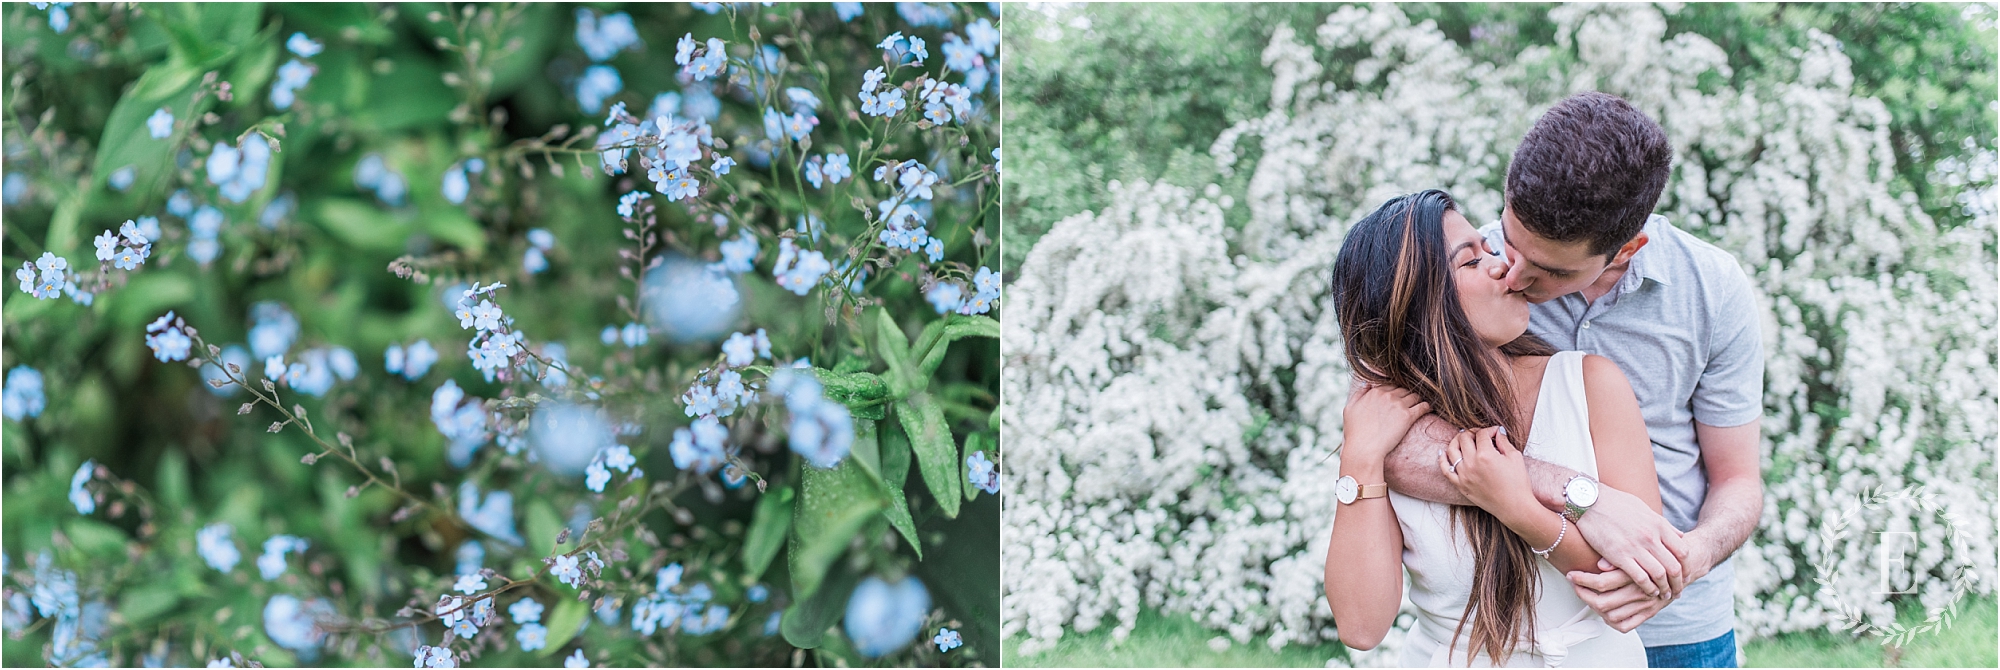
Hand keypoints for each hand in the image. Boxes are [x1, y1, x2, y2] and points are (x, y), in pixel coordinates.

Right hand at [1341, 384, 1430, 463]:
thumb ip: (1358, 393)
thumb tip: (1368, 384)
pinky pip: (1423, 406)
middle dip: (1406, 395)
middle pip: (1403, 389)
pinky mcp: (1408, 416)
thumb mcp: (1349, 409)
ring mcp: (1398, 405)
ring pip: (1414, 396)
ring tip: (1420, 405)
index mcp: (1375, 392)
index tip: (1397, 399)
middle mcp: (1387, 395)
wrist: (1364, 449)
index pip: (1390, 386)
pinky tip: (1428, 409)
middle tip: (1410, 403)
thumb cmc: (1355, 432)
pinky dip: (1427, 406)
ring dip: (1417, 400)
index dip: (1394, 392)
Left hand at [1440, 427, 1532, 514]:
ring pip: (1451, 450)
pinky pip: (1446, 470)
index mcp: (1486, 455)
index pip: (1482, 434)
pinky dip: (1442, 460)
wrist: (1514, 506)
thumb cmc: (1518, 483)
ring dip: (1456, 441)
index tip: (1495, 433)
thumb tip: (1497, 432)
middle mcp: (1471, 463)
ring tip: (1462, 439)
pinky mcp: (1460, 485)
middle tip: (1479, 435)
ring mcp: (1464, 475)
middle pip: (1464, 438)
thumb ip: (1504, 441)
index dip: (1489, 430)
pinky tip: (1443, 453)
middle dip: (1472, 432)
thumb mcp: (1515, 457)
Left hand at [1568, 560, 1677, 631]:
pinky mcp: (1649, 613)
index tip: (1571, 575)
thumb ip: (1617, 556)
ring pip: (1611, 616)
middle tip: (1574, 585)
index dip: (1582, 580)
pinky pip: (1626, 626)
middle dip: (1583, 595)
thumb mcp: (1637, 547)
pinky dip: (1611, 622)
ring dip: (1595, 608)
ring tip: (1585, 596)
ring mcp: (1645, 604)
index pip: (1602, 582)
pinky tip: (1604, 612)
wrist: (1683, 563)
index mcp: (1635, 573)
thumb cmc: (1655, 552)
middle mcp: (1640, 591)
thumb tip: (1599, 564)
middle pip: (1602, 603)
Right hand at [1572, 488, 1690, 597]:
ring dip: (1665, 589)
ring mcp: (1636, 547)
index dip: (1687, 567)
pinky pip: (1640, 578)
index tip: (1684, 575)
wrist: (1589, 501)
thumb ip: (1663, 524)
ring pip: (1660, 575)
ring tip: (1664, 595)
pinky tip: (1648, 592)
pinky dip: (1648, 588)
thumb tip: (1680, 535)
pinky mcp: (1619, 555)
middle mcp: (1651, 537)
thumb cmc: (1615, 503)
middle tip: (1677, 591)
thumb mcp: (1645, 509)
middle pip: (1675, 567)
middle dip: (1678, 583)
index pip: (1683, 551)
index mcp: (1659, 525)